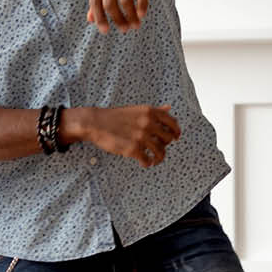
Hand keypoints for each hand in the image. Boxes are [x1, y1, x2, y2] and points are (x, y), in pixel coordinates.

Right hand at [62, 105, 180, 166]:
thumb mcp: (137, 110)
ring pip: (160, 152)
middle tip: (159, 148)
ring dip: (159, 158)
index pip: (172, 122)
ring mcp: (141, 137)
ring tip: (155, 160)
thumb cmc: (115, 117)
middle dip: (165, 145)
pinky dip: (148, 163)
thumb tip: (169, 108)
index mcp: (150, 112)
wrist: (95, 123)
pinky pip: (148, 160)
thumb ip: (154, 111)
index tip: (176, 137)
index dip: (176, 131)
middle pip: (168, 139)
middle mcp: (148, 123)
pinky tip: (145, 162)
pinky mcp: (133, 149)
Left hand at [86, 0, 160, 32]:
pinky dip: (141, 4)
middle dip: (117, 19)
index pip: (95, 1)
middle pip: (109, 2)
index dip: (99, 17)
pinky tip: (142, 14)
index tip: (105, 31)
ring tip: (136, 25)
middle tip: (125, 29)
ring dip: (130, 15)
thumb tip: (90, 20)